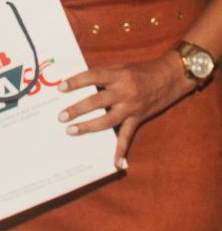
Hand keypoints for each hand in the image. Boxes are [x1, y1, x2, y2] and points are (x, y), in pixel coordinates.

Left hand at [56, 51, 193, 168]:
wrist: (170, 77)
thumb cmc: (141, 70)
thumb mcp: (120, 67)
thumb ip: (103, 75)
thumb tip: (80, 84)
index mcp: (117, 75)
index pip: (92, 77)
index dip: (76, 82)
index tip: (60, 88)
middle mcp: (124, 91)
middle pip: (97, 101)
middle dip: (77, 109)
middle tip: (61, 116)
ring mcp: (131, 107)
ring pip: (107, 120)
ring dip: (89, 127)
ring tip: (71, 131)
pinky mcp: (138, 119)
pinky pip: (127, 136)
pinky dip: (121, 151)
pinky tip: (116, 164)